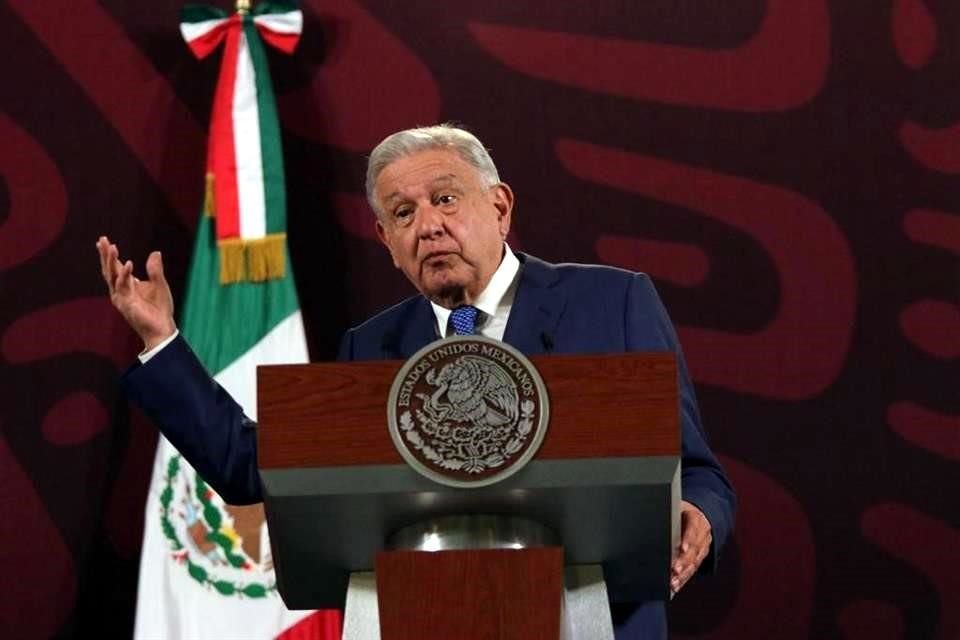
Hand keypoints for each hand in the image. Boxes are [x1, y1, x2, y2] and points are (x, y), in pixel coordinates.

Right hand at [97, 236, 176, 350]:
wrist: (162, 329)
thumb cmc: (160, 309)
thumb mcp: (160, 284)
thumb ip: (155, 269)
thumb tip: (155, 252)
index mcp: (127, 285)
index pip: (115, 267)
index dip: (109, 254)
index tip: (103, 240)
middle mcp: (120, 291)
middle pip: (109, 270)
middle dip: (105, 255)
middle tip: (102, 239)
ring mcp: (121, 298)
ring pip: (113, 276)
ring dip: (112, 261)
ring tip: (113, 247)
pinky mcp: (126, 304)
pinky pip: (124, 287)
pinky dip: (125, 274)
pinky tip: (128, 263)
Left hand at [670, 500, 711, 595]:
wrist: (699, 516)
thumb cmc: (682, 511)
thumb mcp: (677, 506)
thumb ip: (667, 510)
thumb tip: (647, 514)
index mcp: (696, 519)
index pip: (693, 529)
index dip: (688, 539)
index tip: (681, 548)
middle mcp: (702, 534)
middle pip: (694, 550)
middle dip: (684, 561)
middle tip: (674, 570)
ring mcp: (702, 548)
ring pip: (694, 563)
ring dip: (684, 574)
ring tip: (672, 582)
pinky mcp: (699, 558)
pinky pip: (693, 570)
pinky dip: (684, 579)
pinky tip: (675, 585)